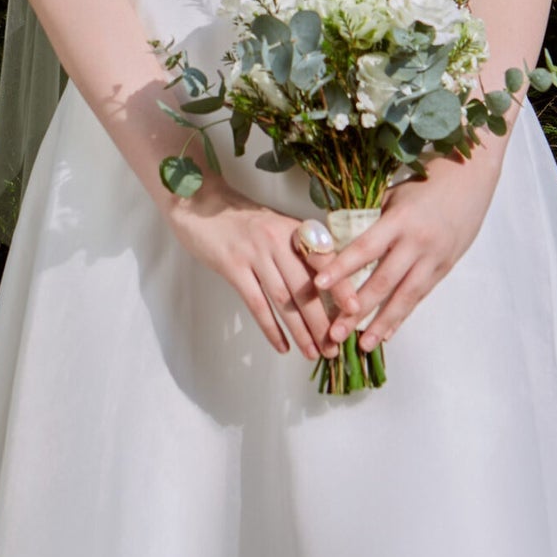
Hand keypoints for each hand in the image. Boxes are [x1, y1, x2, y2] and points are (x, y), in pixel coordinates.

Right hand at [162, 180, 371, 360]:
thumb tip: (327, 283)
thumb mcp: (277, 225)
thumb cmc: (242, 219)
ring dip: (301, 330)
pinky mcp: (232, 266)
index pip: (325, 262)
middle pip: (306, 288)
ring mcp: (255, 253)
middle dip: (323, 321)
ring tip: (313, 353)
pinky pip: (256, 304)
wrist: (201, 204)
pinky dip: (271, 328)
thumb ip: (299, 248)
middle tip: (335, 347)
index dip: (342, 288)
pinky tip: (282, 346)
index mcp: (294, 229)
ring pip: (284, 300)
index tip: (356, 312)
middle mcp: (278, 240)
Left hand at [310, 153, 502, 352]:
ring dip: (382, 323)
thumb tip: (334, 239)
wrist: (470, 180)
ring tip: (362, 345)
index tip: (318, 285)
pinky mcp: (444, 268)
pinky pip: (420, 297)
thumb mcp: (394, 194)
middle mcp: (417, 243)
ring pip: (404, 297)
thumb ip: (369, 218)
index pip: (365, 247)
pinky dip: (401, 316)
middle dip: (357, 309)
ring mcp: (433, 258)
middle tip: (335, 333)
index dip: (341, 267)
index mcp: (400, 220)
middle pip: (383, 281)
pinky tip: (386, 333)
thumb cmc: (426, 184)